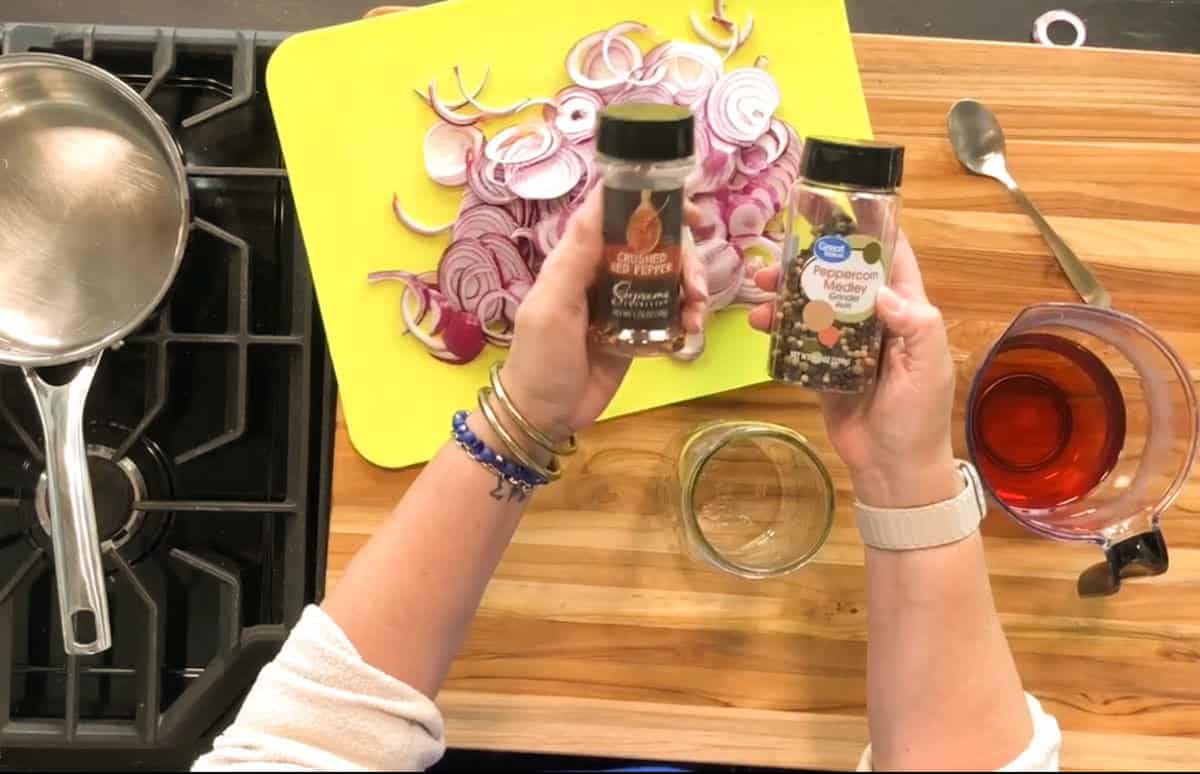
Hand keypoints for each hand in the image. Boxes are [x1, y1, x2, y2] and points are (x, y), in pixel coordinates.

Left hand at [501, 187, 707, 442]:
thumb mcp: (552, 306)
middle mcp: (603, 272)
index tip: (686, 208)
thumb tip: (599, 202)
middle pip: (653, 243)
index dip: (649, 201)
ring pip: (667, 275)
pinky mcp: (637, 330)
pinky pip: (669, 310)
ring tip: (697, 313)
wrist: (543, 415)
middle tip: (697, 281)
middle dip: (683, 254)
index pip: (612, 212)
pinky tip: (692, 328)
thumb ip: (576, 257)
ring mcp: (623, 301)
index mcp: (577, 258)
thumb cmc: (540, 359)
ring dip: (691, 287)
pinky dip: (686, 314)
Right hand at [748, 232, 959, 506]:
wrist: (892, 468)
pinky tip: (761, 323)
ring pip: (812, 304)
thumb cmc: (918, 415)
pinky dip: (778, 328)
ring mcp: (846, 342)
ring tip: (760, 288)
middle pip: (840, 276)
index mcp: (907, 310)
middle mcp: (875, 319)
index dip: (870, 227)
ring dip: (786, 293)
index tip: (841, 201)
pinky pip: (797, 339)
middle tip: (778, 248)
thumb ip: (913, 321)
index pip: (890, 257)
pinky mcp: (822, 367)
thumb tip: (878, 289)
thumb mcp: (928, 364)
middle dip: (810, 259)